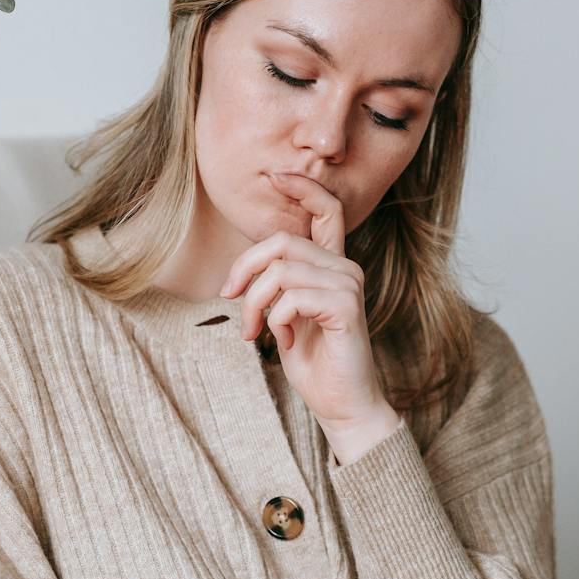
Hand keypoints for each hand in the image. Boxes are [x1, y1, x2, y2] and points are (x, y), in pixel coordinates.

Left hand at [220, 173, 398, 444]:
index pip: (327, 209)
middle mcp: (345, 268)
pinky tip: (281, 340)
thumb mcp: (285, 313)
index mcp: (331, 265)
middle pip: (282, 241)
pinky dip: (275, 321)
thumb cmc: (312, 360)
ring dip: (254, 305)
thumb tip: (245, 266)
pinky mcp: (346, 308)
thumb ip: (276, 283)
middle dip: (245, 268)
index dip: (302, 186)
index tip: (273, 176)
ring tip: (254, 331)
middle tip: (230, 297)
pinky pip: (292, 297)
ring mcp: (348, 286)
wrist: (340, 403)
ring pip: (281, 271)